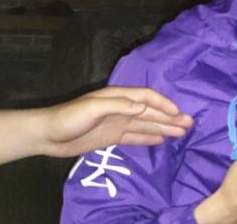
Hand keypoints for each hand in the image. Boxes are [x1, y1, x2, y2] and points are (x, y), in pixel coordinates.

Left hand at [38, 86, 193, 156]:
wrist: (48, 135)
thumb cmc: (69, 117)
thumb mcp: (93, 108)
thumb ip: (119, 105)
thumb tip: (144, 106)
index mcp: (118, 97)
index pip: (147, 98)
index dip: (163, 104)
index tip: (178, 112)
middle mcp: (121, 108)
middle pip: (150, 112)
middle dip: (170, 117)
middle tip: (189, 124)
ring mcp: (117, 123)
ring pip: (146, 124)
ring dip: (164, 127)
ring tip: (182, 132)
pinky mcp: (112, 137)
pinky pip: (136, 136)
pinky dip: (149, 137)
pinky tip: (161, 140)